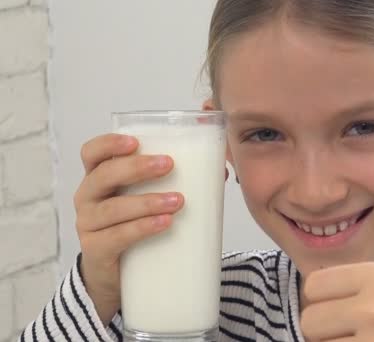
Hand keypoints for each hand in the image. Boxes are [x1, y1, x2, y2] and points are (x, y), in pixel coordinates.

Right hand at [74, 134, 186, 324]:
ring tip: (178, 200)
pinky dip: (141, 228)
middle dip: (136, 168)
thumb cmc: (135, 224)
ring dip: (147, 202)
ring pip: (113, 209)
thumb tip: (220, 171)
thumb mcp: (148, 199)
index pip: (92, 153)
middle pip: (103, 176)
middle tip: (169, 164)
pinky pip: (116, 237)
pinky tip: (163, 223)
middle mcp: (88, 198)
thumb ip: (177, 181)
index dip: (108, 144)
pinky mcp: (96, 251)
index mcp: (99, 178)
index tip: (135, 141)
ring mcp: (88, 225)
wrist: (118, 276)